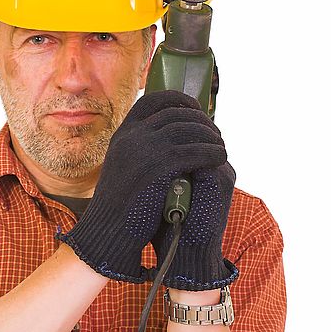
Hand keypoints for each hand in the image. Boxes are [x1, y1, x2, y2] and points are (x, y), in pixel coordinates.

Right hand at [58, 91, 225, 282]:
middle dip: (201, 121)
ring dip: (210, 136)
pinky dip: (211, 152)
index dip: (177, 99)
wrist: (108, 232)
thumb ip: (141, 149)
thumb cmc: (121, 206)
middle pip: (176, 113)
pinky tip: (221, 158)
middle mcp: (132, 136)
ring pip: (189, 130)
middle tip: (215, 133)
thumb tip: (167, 136)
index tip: (195, 107)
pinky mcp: (158, 167)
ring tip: (221, 147)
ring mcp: (144, 149)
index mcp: (123, 134)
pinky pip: (194, 151)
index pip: (152, 100)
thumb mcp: (125, 167)